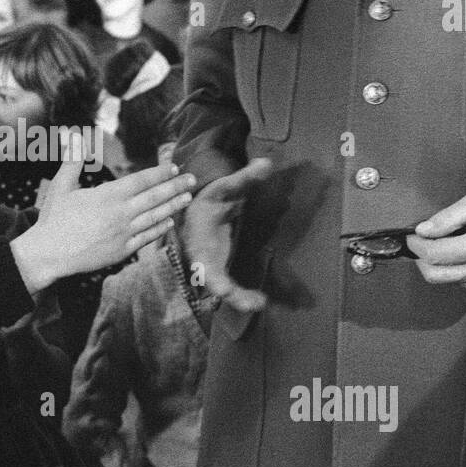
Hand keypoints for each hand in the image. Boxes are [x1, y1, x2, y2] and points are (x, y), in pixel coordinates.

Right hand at [13, 138, 195, 292]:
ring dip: (173, 206)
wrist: (49, 254)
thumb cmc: (54, 218)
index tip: (173, 167)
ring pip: (155, 217)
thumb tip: (73, 134)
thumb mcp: (62, 185)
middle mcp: (121, 213)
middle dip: (175, 187)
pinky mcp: (122, 251)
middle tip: (192, 179)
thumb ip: (73, 159)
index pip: (141, 180)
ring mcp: (123, 234)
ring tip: (187, 198)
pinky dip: (160, 229)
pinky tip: (169, 222)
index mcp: (108, 195)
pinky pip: (146, 238)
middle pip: (154, 197)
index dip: (160, 173)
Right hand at [176, 158, 272, 312]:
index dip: (210, 275)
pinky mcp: (222, 272)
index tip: (221, 289)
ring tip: (259, 303)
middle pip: (212, 282)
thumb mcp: (224, 188)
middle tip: (248, 301)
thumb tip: (266, 162)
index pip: (202, 260)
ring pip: (223, 291)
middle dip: (228, 292)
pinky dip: (244, 297)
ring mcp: (212, 268)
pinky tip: (262, 300)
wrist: (199, 212)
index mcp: (199, 239)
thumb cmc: (210, 200)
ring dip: (240, 300)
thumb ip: (244, 178)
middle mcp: (203, 258)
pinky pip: (232, 289)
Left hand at [407, 185, 465, 294]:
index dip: (417, 246)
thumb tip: (423, 230)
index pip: (436, 255)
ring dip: (444, 264)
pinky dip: (460, 270)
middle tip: (423, 244)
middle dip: (422, 260)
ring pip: (450, 280)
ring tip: (456, 244)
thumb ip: (448, 217)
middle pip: (437, 275)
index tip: (412, 237)